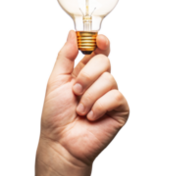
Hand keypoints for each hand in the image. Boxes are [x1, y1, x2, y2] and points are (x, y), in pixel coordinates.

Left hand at [35, 29, 130, 175]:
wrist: (61, 143)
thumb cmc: (56, 116)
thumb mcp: (55, 80)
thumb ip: (65, 55)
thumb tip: (73, 32)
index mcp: (86, 71)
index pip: (100, 48)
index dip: (101, 41)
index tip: (98, 38)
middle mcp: (101, 81)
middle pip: (104, 60)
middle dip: (86, 76)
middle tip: (75, 92)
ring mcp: (112, 96)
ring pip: (109, 80)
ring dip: (89, 96)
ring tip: (81, 110)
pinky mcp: (120, 110)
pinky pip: (115, 97)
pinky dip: (99, 106)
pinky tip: (92, 117)